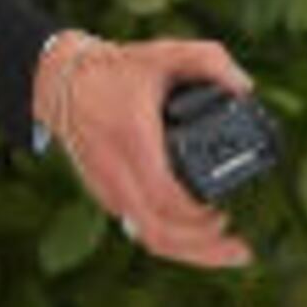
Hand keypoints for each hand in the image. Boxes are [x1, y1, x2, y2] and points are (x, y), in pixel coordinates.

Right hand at [31, 30, 262, 270]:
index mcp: (133, 140)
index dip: (197, 215)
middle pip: (157, 232)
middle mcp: (117, 172)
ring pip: (147, 237)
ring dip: (189, 253)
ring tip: (227, 251)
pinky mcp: (108, 195)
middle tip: (239, 247)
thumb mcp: (163, 53)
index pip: (164, 195)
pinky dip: (172, 241)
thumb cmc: (116, 70)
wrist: (60, 81)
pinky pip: (140, 230)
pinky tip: (199, 243)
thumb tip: (246, 88)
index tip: (226, 212)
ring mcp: (109, 188)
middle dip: (201, 249)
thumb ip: (208, 60)